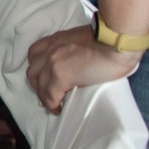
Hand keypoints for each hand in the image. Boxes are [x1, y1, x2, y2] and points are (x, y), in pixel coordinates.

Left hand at [25, 23, 140, 112]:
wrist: (115, 41)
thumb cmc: (110, 40)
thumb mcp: (83, 40)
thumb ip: (73, 48)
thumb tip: (77, 62)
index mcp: (57, 39)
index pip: (35, 53)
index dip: (37, 68)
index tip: (43, 77)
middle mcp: (51, 49)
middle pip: (33, 71)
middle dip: (37, 84)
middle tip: (46, 94)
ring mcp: (53, 62)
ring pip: (39, 84)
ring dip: (44, 96)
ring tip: (53, 104)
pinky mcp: (61, 75)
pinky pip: (50, 95)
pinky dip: (52, 104)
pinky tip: (58, 109)